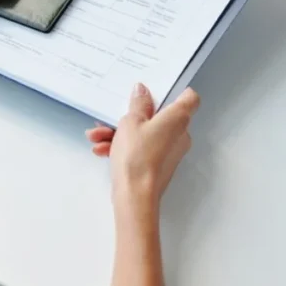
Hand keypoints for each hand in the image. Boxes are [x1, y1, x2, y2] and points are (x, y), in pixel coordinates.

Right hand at [86, 84, 199, 208]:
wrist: (135, 196)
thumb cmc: (137, 155)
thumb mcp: (131, 122)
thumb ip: (138, 103)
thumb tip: (143, 91)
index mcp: (178, 119)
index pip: (189, 98)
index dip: (176, 91)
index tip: (157, 89)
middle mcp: (179, 135)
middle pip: (159, 116)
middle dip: (131, 116)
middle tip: (112, 116)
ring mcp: (169, 152)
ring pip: (145, 133)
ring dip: (120, 133)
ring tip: (97, 136)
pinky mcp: (158, 165)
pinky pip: (142, 149)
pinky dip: (123, 147)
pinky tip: (101, 149)